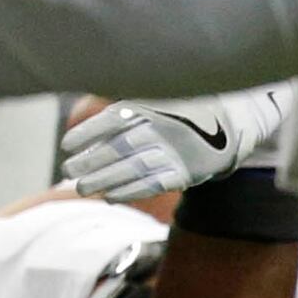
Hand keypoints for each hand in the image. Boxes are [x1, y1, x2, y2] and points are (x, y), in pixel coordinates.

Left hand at [60, 88, 287, 201]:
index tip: (66, 145)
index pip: (113, 119)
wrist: (231, 124)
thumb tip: (83, 120)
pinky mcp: (187, 172)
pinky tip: (110, 197)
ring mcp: (175, 151)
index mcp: (151, 107)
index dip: (88, 132)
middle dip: (91, 161)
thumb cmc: (179, 112)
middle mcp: (162, 128)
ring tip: (81, 188)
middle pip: (119, 147)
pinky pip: (155, 184)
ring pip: (134, 169)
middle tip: (68, 171)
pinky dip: (131, 192)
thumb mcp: (155, 100)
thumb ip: (124, 108)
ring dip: (106, 180)